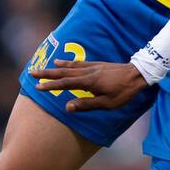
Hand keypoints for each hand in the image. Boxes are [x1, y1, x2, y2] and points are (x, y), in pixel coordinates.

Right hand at [29, 59, 149, 111]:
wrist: (138, 74)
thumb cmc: (124, 92)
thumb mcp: (107, 103)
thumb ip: (86, 105)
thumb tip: (67, 107)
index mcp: (89, 82)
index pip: (65, 83)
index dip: (50, 85)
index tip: (37, 87)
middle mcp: (88, 72)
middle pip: (63, 72)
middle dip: (47, 74)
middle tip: (32, 73)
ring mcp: (92, 67)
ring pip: (69, 66)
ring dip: (54, 67)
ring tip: (43, 68)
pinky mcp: (97, 64)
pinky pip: (78, 63)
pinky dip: (68, 62)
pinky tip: (62, 61)